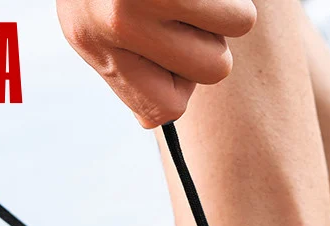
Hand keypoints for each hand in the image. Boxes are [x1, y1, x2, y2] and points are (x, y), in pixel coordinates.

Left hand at [57, 0, 256, 127]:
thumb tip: (168, 108)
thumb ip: (131, 61)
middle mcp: (111, 24)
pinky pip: (238, 5)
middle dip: (211, 39)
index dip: (180, 85)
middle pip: (211, 71)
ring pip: (235, 28)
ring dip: (227, 4)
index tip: (167, 54)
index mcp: (91, 43)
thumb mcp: (98, 15)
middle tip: (184, 6)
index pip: (161, 112)